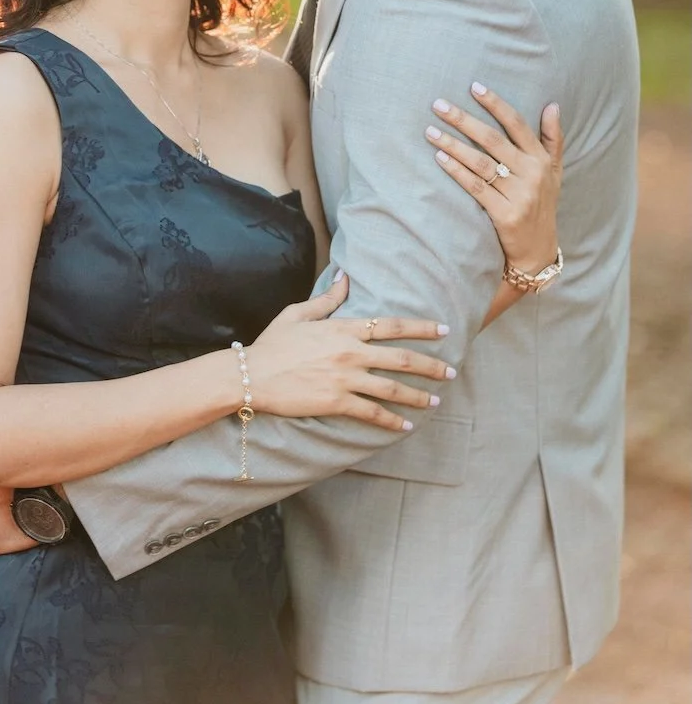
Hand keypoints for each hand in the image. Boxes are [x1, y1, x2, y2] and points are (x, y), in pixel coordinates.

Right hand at [247, 272, 453, 432]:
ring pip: (392, 388)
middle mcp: (350, 352)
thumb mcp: (298, 313)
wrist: (252, 375)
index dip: (421, 327)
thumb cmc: (273, 343)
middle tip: (450, 372)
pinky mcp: (336, 402)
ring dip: (418, 395)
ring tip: (435, 400)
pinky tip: (405, 426)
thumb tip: (345, 276)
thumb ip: (327, 298)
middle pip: (401, 358)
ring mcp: (345, 378)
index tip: (443, 329)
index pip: (392, 325)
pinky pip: (372, 413)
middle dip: (430, 365)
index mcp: (343, 328)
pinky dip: (391, 421)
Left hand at [424, 83, 563, 275]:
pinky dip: (456, 171)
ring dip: (453, 144)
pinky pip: (475, 187)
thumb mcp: (555, 172)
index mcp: (541, 159)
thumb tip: (552, 105)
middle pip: (492, 140)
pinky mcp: (505, 214)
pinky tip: (440, 158)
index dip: (495, 104)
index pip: (516, 124)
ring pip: (480, 162)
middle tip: (439, 104)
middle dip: (463, 120)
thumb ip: (552, 139)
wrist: (538, 250)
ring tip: (430, 131)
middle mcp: (532, 173)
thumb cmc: (543, 204)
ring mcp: (519, 194)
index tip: (474, 87)